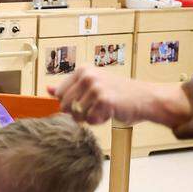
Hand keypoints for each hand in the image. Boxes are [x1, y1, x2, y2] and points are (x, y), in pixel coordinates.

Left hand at [48, 67, 183, 127]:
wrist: (144, 98)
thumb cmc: (118, 94)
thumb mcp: (91, 86)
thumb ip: (69, 88)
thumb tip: (48, 90)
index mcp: (82, 70)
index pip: (59, 95)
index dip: (70, 104)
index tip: (86, 101)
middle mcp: (87, 76)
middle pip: (64, 106)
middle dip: (78, 113)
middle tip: (96, 107)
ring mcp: (95, 87)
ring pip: (77, 115)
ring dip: (90, 117)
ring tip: (105, 108)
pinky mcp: (103, 99)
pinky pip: (90, 120)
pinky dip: (99, 121)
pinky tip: (110, 112)